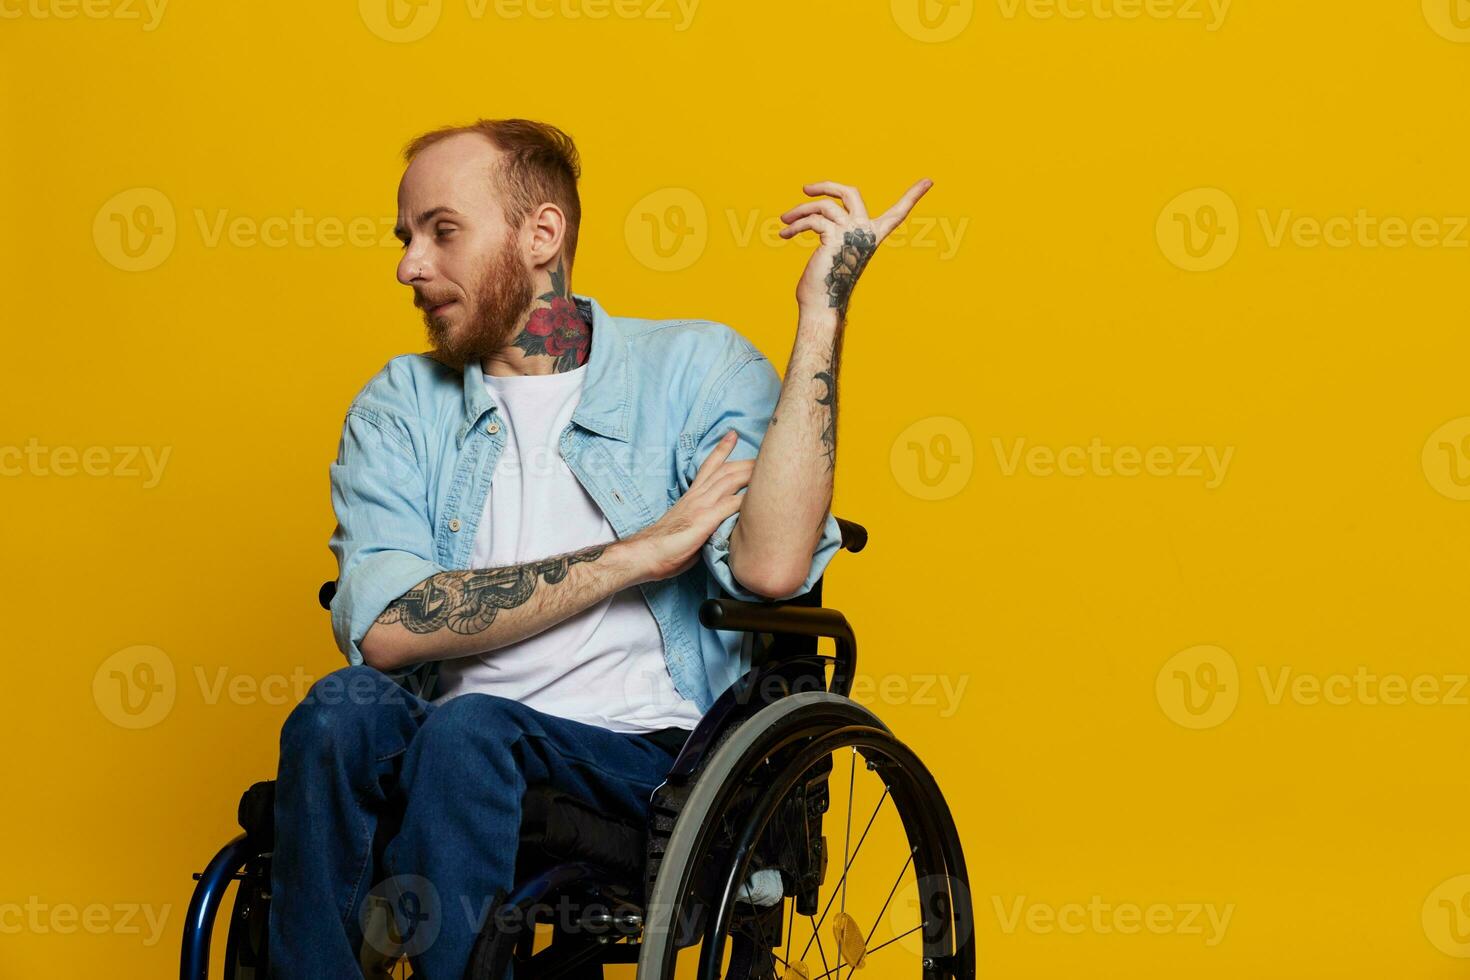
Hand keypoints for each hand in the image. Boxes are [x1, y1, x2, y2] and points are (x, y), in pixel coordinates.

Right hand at [626, 430, 754, 583]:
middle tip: (766, 453)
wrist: (645, 554)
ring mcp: (701, 506)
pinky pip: (730, 505)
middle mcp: (697, 496)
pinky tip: (761, 497)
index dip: (721, 450)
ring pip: (730, 481)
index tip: (732, 434)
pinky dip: (747, 500)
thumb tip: (718, 528)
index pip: (708, 467)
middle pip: (726, 471)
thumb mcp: (686, 528)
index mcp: (691, 497)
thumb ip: (703, 523)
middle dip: (747, 461)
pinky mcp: (704, 520)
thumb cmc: (663, 548)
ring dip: (751, 474)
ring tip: (768, 468)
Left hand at [780, 178, 933, 318]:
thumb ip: (834, 230)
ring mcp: (852, 233)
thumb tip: (816, 216)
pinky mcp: (835, 237)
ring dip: (799, 211)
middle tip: (807, 189)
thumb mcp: (834, 250)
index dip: (912, 196)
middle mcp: (866, 233)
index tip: (929, 181)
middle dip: (827, 186)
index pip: (897, 214)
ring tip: (785, 220)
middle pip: (851, 193)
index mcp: (872, 237)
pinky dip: (795, 225)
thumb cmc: (824, 283)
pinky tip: (784, 233)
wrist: (821, 305)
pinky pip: (812, 220)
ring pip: (823, 206)